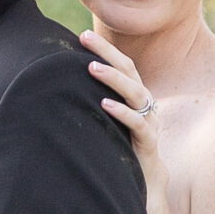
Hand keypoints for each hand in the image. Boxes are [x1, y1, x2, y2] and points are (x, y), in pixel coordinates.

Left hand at [81, 29, 161, 184]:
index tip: (83, 35)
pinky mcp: (149, 141)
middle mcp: (145, 102)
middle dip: (107, 52)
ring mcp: (150, 120)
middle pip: (129, 70)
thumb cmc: (122, 144)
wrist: (146, 178)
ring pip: (135, 92)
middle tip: (85, 38)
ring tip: (91, 67)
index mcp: (136, 94)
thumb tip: (65, 85)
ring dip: (113, 78)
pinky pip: (137, 123)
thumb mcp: (109, 119)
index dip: (105, 49)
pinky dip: (122, 112)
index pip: (122, 64)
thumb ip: (96, 101)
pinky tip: (104, 104)